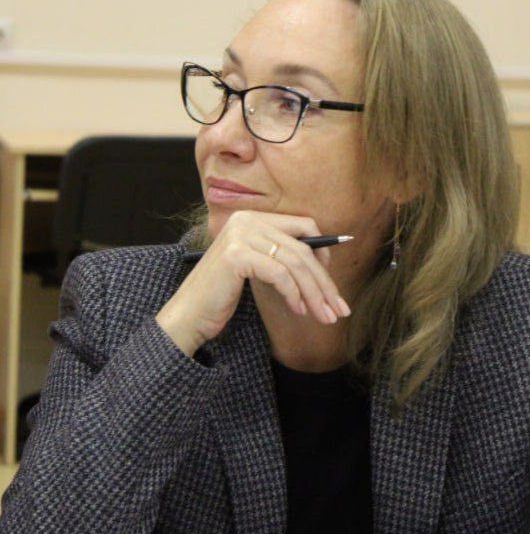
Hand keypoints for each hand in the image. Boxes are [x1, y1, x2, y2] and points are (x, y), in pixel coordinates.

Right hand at [156, 210, 351, 355]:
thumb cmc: (222, 295)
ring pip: (295, 262)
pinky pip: (280, 274)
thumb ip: (280, 256)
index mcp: (252, 218)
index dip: (324, 253)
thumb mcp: (256, 268)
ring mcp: (240, 235)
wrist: (188, 315)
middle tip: (338, 308)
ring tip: (323, 316)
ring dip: (314, 293)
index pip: (303, 226)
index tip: (332, 282)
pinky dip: (294, 294)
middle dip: (324, 282)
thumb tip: (325, 263)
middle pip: (302, 248)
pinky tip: (298, 310)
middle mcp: (246, 220)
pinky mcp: (236, 255)